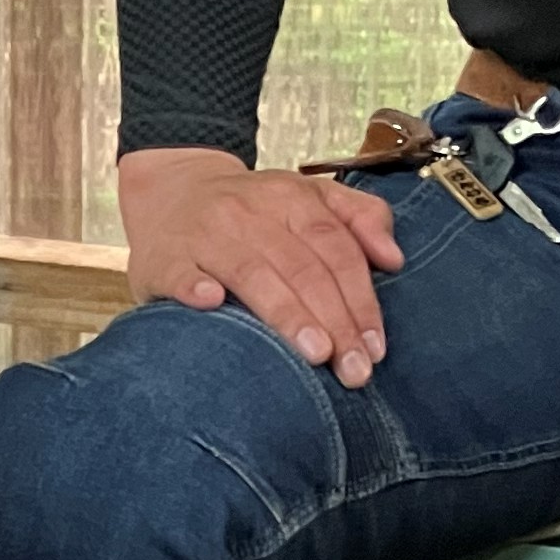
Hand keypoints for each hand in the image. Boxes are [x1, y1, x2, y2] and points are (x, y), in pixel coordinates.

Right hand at [117, 147, 403, 385]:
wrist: (172, 190)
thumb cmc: (250, 211)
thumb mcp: (308, 197)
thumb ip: (358, 218)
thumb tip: (394, 258)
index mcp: (290, 196)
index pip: (335, 249)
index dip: (360, 299)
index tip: (375, 347)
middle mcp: (249, 211)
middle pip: (301, 267)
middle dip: (334, 320)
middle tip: (353, 369)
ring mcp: (205, 233)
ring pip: (251, 272)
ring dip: (285, 313)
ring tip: (315, 353)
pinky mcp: (165, 258)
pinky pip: (181, 273)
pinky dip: (195, 286)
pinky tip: (212, 304)